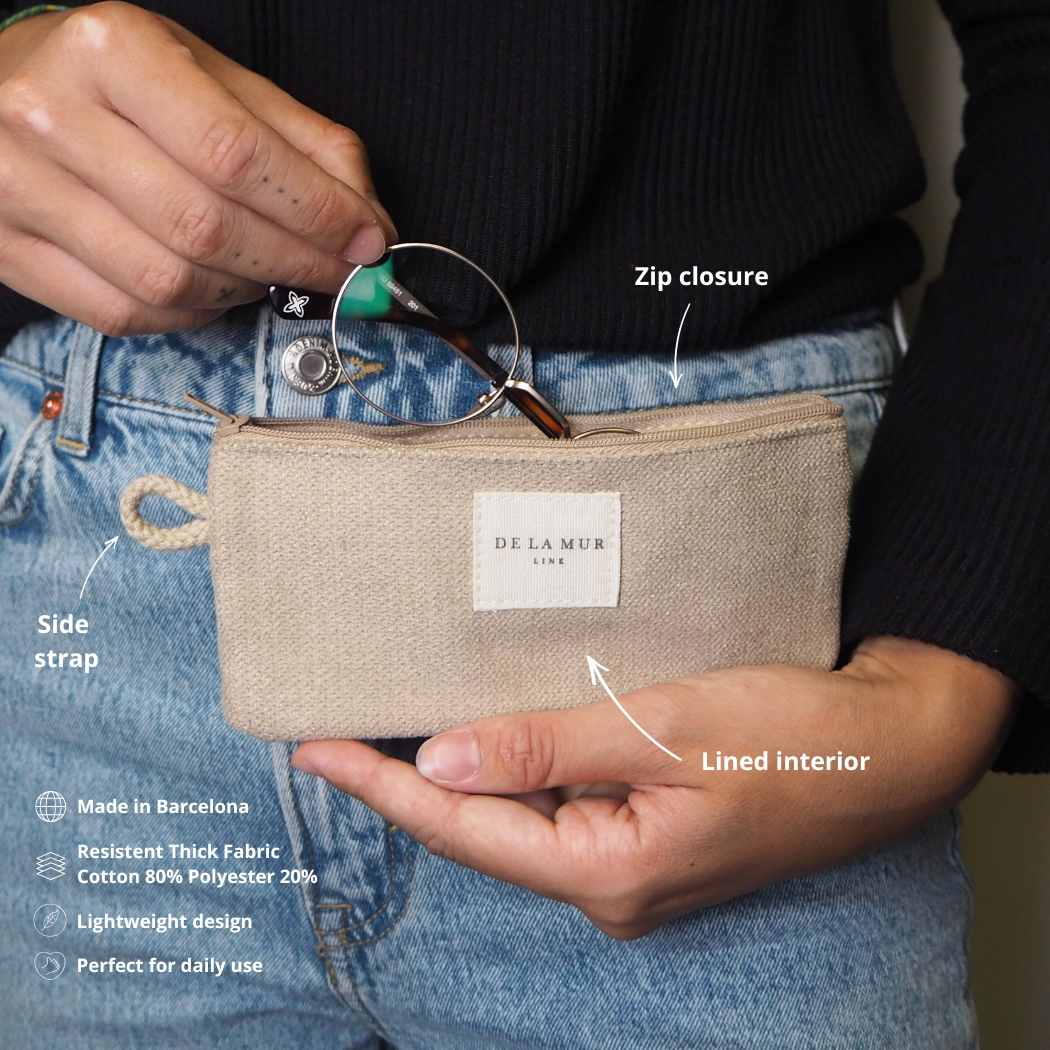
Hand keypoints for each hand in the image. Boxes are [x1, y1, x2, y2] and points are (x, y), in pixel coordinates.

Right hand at [0, 2, 395, 334]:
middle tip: (337, 272)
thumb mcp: (212, 78)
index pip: (236, 152)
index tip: (365, 240)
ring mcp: (23, 190)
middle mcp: (53, 117)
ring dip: (244, 290)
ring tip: (270, 270)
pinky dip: (191, 313)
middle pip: (205, 226)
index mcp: (113, 53)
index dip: (316, 210)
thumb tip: (369, 223)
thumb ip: (301, 141)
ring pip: (168, 280)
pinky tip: (214, 287)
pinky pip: (126, 313)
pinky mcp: (12, 251)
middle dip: (295, 261)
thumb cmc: (121, 85)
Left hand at [292, 636, 1017, 939]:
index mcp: (608, 871)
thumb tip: (438, 763)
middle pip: (488, 829)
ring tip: (405, 720)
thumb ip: (545, 748)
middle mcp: (611, 885)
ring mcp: (633, 865)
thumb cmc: (788, 740)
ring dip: (474, 769)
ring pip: (527, 815)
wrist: (884, 749)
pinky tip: (501, 730)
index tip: (314, 751)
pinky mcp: (651, 837)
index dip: (382, 787)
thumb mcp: (659, 730)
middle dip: (415, 779)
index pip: (465, 827)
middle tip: (346, 727)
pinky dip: (528, 766)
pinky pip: (568, 803)